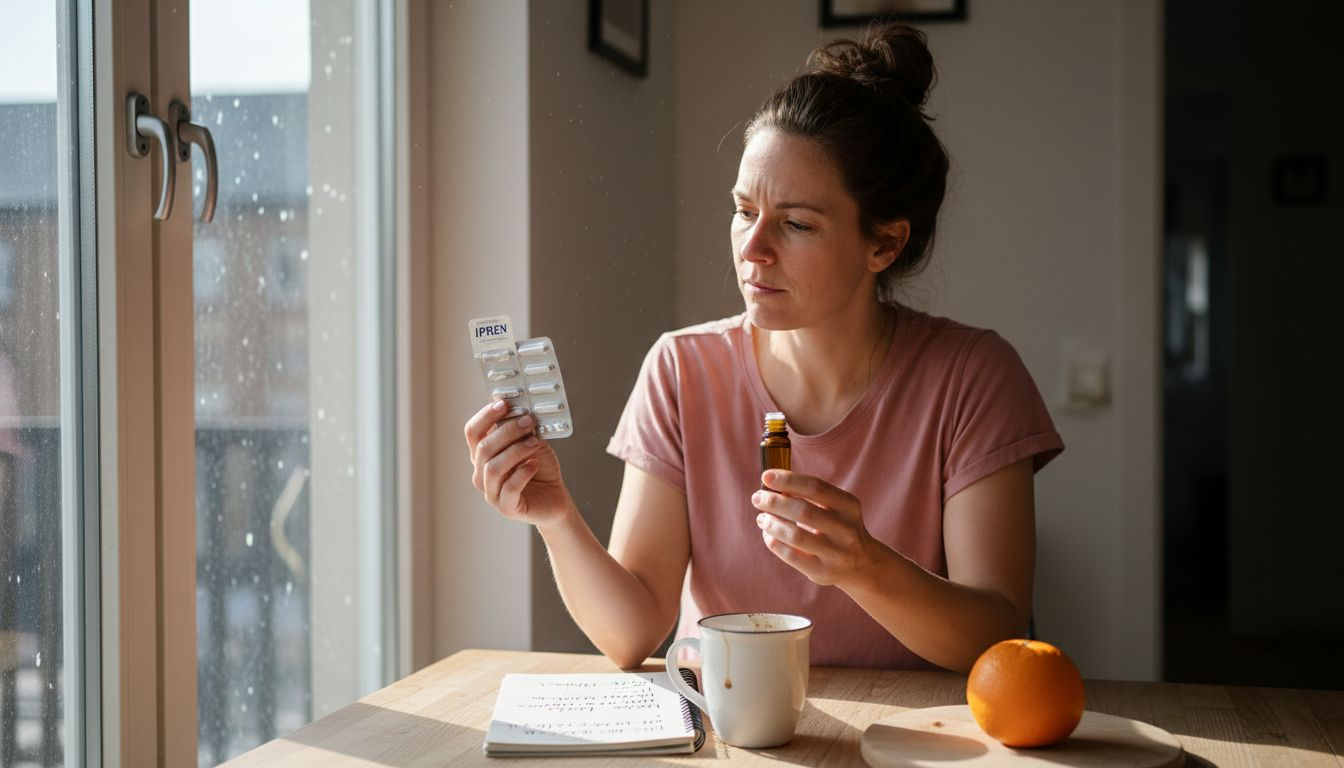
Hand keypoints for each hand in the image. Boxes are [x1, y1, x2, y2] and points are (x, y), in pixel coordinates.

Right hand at [464, 400, 571, 525]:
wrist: (554, 497)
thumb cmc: (539, 469)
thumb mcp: (531, 442)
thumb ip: (520, 429)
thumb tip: (516, 406)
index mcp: (483, 455)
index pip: (472, 432)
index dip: (485, 416)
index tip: (504, 404)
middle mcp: (481, 473)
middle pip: (483, 448)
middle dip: (507, 431)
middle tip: (527, 421)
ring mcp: (491, 492)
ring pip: (493, 467)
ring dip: (515, 451)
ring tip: (535, 442)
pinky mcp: (506, 507)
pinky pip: (509, 488)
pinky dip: (522, 473)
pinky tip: (534, 464)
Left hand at [751, 469, 885, 587]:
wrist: (862, 563)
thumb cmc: (838, 527)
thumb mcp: (835, 507)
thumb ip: (809, 496)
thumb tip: (772, 486)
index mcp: (849, 506)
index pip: (816, 488)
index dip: (788, 480)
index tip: (766, 477)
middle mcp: (846, 530)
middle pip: (803, 511)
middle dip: (774, 502)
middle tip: (757, 498)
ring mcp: (836, 553)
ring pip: (796, 535)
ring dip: (772, 523)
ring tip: (761, 518)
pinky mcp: (823, 572)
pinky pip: (791, 556)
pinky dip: (774, 542)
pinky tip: (768, 535)